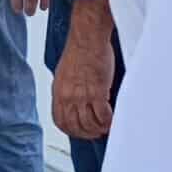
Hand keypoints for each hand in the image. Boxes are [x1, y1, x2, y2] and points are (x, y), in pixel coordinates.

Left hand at [53, 0, 116, 139]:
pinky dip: (108, 121)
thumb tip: (73, 104)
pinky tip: (112, 118)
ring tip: (105, 126)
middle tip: (97, 132)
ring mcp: (82, 95)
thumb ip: (68, 90)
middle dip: (87, 133)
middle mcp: (68, 96)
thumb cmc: (79, 50)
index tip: (81, 132)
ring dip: (99, 128)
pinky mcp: (97, 91)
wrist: (87, 37)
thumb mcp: (65, 73)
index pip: (60, 121)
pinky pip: (102, 115)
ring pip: (89, 124)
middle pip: (75, 126)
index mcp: (58, 92)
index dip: (72, 131)